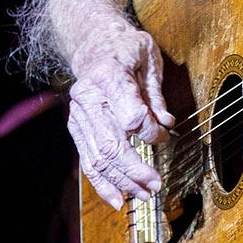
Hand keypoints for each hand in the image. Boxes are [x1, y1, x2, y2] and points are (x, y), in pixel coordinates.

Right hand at [65, 17, 173, 208]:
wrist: (94, 44)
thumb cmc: (126, 49)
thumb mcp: (148, 58)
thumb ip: (155, 93)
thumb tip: (166, 122)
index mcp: (108, 76)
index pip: (130, 115)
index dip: (150, 132)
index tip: (165, 135)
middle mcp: (88, 98)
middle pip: (110, 144)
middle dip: (135, 169)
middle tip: (156, 185)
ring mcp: (79, 115)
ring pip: (97, 157)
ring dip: (121, 181)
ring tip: (142, 196)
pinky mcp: (77, 128)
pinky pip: (87, 160)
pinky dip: (102, 182)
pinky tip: (117, 198)